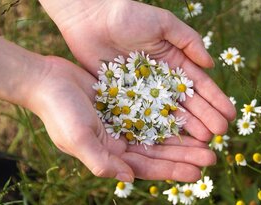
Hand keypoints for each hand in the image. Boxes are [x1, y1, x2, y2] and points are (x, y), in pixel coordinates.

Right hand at [28, 56, 215, 181]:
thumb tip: (129, 179)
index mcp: (111, 154)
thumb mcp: (78, 139)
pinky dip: (171, 115)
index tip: (198, 172)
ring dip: (183, 137)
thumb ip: (101, 161)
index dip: (172, 170)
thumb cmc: (59, 112)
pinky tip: (188, 115)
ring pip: (160, 132)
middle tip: (212, 155)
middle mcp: (120, 141)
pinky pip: (154, 111)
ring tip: (208, 139)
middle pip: (159, 152)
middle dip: (185, 155)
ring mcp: (125, 122)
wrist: (48, 80)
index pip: (147, 167)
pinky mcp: (127, 103)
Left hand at [39, 0, 236, 139]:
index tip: (229, 114)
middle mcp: (162, 80)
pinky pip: (144, 116)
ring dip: (186, 127)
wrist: (90, 19)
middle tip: (219, 134)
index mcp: (174, 62)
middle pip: (187, 103)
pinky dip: (157, 128)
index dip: (215, 99)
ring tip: (202, 141)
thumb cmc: (127, 16)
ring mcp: (144, 91)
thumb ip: (188, 41)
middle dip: (205, 117)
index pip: (199, 84)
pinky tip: (170, 141)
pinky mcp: (125, 98)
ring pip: (169, 113)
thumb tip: (211, 64)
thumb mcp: (163, 23)